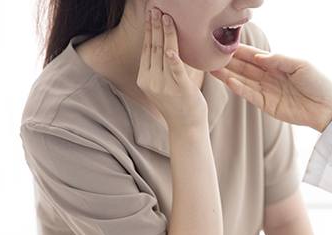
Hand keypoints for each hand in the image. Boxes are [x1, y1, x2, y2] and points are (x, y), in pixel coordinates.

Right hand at [136, 8, 207, 131]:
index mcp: (145, 78)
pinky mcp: (180, 90)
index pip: (147, 49)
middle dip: (155, 27)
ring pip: (164, 54)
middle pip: (153, 48)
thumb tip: (169, 45)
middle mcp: (151, 81)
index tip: (151, 14)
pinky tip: (172, 49)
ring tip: (167, 17)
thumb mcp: (164, 84)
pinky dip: (174, 60)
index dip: (149, 31)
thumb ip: (164, 66)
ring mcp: (165, 86)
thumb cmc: (179, 103)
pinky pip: (176, 72)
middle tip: (157, 9)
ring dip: (166, 34)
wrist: (186, 127)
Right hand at [211, 45, 331, 131]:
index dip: (240, 51)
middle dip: (229, 62)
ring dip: (229, 75)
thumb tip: (258, 57)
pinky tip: (229, 81)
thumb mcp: (300, 65)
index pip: (254, 56)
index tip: (225, 46)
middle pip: (245, 68)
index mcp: (277, 65)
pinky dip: (240, 89)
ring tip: (213, 69)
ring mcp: (267, 91)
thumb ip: (278, 60)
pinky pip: (251, 95)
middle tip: (211, 57)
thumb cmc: (318, 83)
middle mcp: (269, 77)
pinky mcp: (267, 105)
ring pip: (244, 81)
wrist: (327, 108)